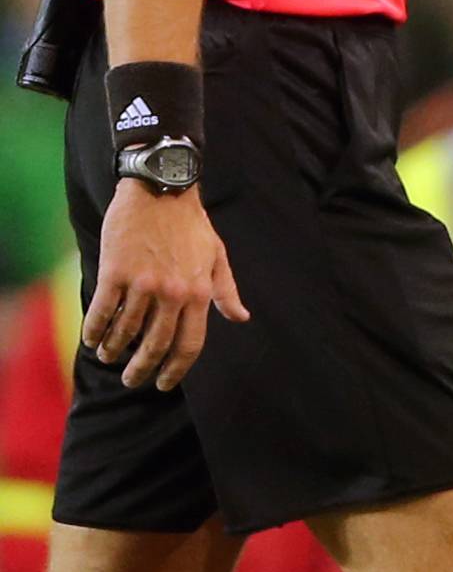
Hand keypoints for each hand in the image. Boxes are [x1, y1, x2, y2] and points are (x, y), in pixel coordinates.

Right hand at [84, 184, 248, 390]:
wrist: (160, 188)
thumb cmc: (190, 224)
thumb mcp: (217, 255)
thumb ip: (226, 290)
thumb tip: (241, 318)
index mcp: (199, 292)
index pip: (189, 345)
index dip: (175, 370)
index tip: (164, 383)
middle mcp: (173, 293)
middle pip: (155, 346)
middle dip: (141, 370)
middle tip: (132, 379)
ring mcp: (143, 283)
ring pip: (125, 332)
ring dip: (114, 350)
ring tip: (108, 355)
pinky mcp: (115, 271)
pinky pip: (102, 312)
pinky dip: (94, 331)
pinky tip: (91, 339)